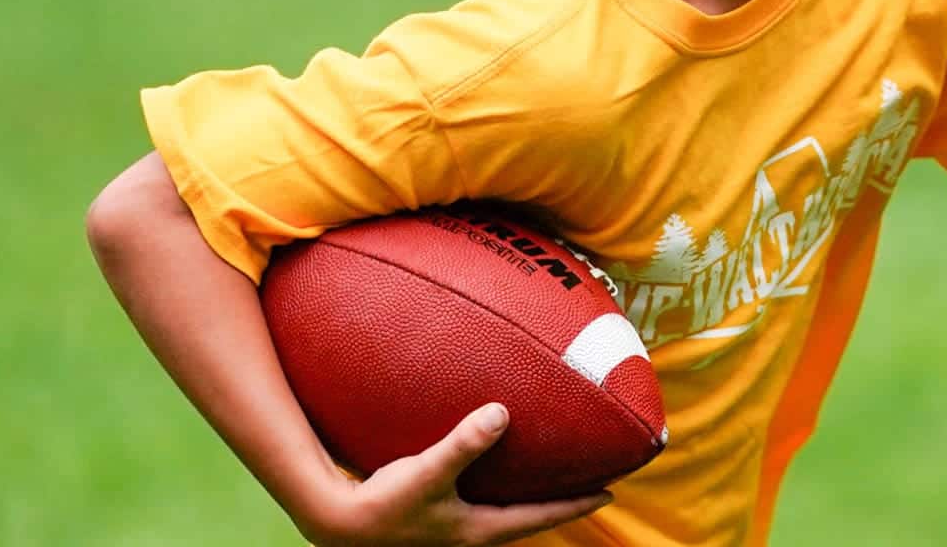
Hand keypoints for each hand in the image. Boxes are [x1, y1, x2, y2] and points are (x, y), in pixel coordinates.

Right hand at [303, 403, 610, 546]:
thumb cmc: (383, 504)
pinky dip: (494, 491)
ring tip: (544, 477)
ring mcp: (451, 533)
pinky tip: (486, 473)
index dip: (575, 504)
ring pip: (502, 515)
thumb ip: (464, 444)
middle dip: (557, 503)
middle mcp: (470, 537)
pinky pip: (477, 506)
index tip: (609, 493)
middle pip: (527, 520)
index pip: (540, 517)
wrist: (337, 523)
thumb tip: (501, 413)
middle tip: (586, 486)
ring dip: (524, 498)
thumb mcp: (426, 471)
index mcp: (478, 530)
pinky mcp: (433, 523)